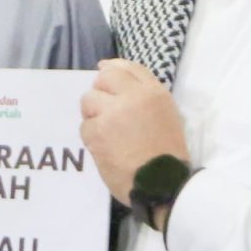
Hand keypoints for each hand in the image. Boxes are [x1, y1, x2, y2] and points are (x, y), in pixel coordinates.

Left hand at [78, 60, 189, 205]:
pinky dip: (91, 138)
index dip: (112, 70)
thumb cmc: (167, 153)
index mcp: (154, 92)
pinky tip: (105, 149)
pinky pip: (84, 127)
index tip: (105, 75)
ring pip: (88, 100)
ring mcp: (113, 113)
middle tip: (105, 111)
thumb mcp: (167, 115)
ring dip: (93, 115)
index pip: (128, 67)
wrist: (163, 183)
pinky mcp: (97, 132)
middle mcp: (133, 97)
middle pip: (104, 78)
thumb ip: (144, 96)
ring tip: (106, 133)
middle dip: (100, 92)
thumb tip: (115, 76)